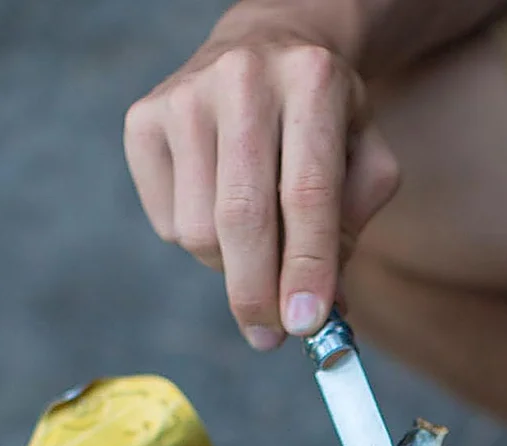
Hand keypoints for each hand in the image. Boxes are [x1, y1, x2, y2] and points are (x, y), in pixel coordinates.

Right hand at [124, 1, 399, 349]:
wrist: (266, 46)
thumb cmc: (326, 120)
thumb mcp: (364, 158)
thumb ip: (351, 230)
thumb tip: (324, 310)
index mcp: (312, 82)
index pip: (307, 194)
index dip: (306, 268)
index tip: (305, 326)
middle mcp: (242, 79)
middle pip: (241, 217)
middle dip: (257, 292)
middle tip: (271, 338)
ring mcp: (183, 96)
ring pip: (198, 230)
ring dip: (233, 267)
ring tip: (262, 247)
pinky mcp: (142, 118)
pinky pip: (166, 221)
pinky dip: (199, 242)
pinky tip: (222, 209)